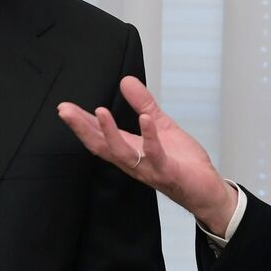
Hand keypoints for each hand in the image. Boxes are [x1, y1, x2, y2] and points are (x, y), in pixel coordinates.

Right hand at [58, 76, 237, 235]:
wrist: (206, 190)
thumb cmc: (182, 162)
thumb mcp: (160, 125)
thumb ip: (143, 104)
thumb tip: (126, 80)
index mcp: (130, 150)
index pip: (99, 136)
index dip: (81, 123)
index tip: (64, 108)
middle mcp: (133, 162)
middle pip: (101, 146)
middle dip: (82, 129)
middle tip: (65, 111)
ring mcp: (149, 168)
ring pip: (122, 153)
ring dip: (109, 133)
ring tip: (99, 111)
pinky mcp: (167, 172)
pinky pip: (155, 154)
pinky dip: (149, 136)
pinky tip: (144, 119)